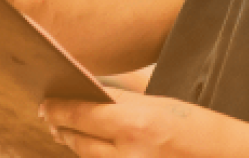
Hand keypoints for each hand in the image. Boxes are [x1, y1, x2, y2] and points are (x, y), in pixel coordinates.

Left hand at [41, 91, 248, 157]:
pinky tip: (95, 150)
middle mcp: (129, 155)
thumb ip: (122, 103)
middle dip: (63, 127)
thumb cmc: (202, 129)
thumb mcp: (161, 105)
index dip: (57, 108)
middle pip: (79, 141)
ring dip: (78, 145)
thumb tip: (89, 97)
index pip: (79, 114)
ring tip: (67, 133)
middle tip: (51, 116)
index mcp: (135, 124)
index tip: (45, 103)